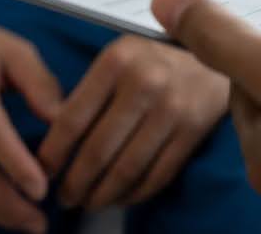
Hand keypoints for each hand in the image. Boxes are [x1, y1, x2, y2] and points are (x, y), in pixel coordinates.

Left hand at [37, 35, 227, 209]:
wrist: (217, 58)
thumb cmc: (154, 62)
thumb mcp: (120, 57)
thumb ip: (89, 89)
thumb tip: (52, 136)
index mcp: (117, 60)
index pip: (73, 118)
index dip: (54, 153)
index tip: (43, 171)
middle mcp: (144, 82)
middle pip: (98, 150)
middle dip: (75, 183)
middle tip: (64, 197)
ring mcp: (172, 109)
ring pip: (126, 169)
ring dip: (102, 195)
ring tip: (88, 203)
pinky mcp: (193, 131)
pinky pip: (157, 175)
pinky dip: (134, 194)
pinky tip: (120, 198)